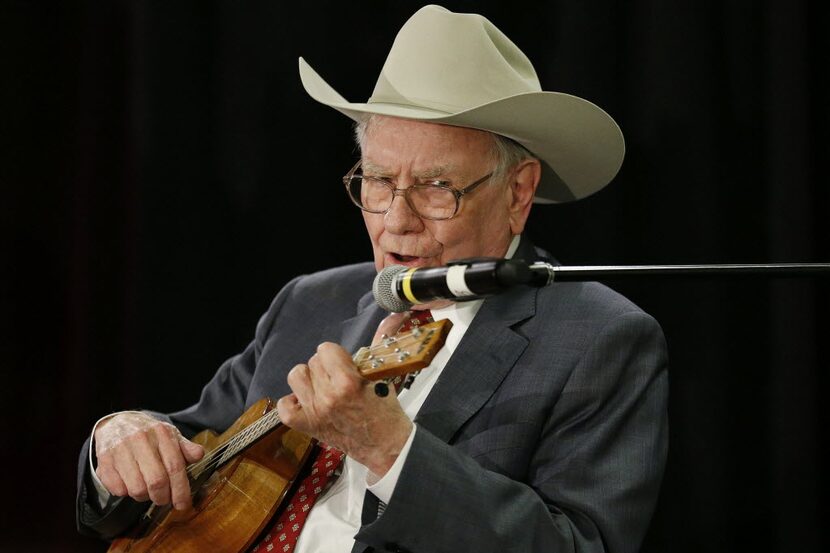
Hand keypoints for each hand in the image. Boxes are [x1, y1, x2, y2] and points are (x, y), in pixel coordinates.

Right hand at [94, 412, 203, 509]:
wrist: (117, 422)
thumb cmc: (149, 434)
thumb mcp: (170, 436)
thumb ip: (185, 448)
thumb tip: (199, 455)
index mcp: (161, 433)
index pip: (175, 467)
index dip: (181, 489)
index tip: (183, 504)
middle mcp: (140, 439)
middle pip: (156, 481)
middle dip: (163, 497)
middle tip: (164, 500)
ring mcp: (120, 449)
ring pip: (137, 489)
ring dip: (144, 496)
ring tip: (146, 489)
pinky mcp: (104, 460)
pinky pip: (117, 489)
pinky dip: (125, 492)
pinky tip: (129, 483)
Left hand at [277, 313, 413, 475]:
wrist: (384, 447)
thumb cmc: (386, 411)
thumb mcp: (383, 375)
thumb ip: (380, 343)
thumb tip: (393, 316)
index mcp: (347, 382)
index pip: (326, 349)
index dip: (336, 355)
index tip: (345, 364)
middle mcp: (327, 397)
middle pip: (312, 362)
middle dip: (326, 367)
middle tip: (339, 379)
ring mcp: (314, 412)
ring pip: (296, 377)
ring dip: (309, 380)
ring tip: (323, 388)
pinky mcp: (306, 426)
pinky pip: (284, 405)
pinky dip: (294, 402)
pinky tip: (309, 402)